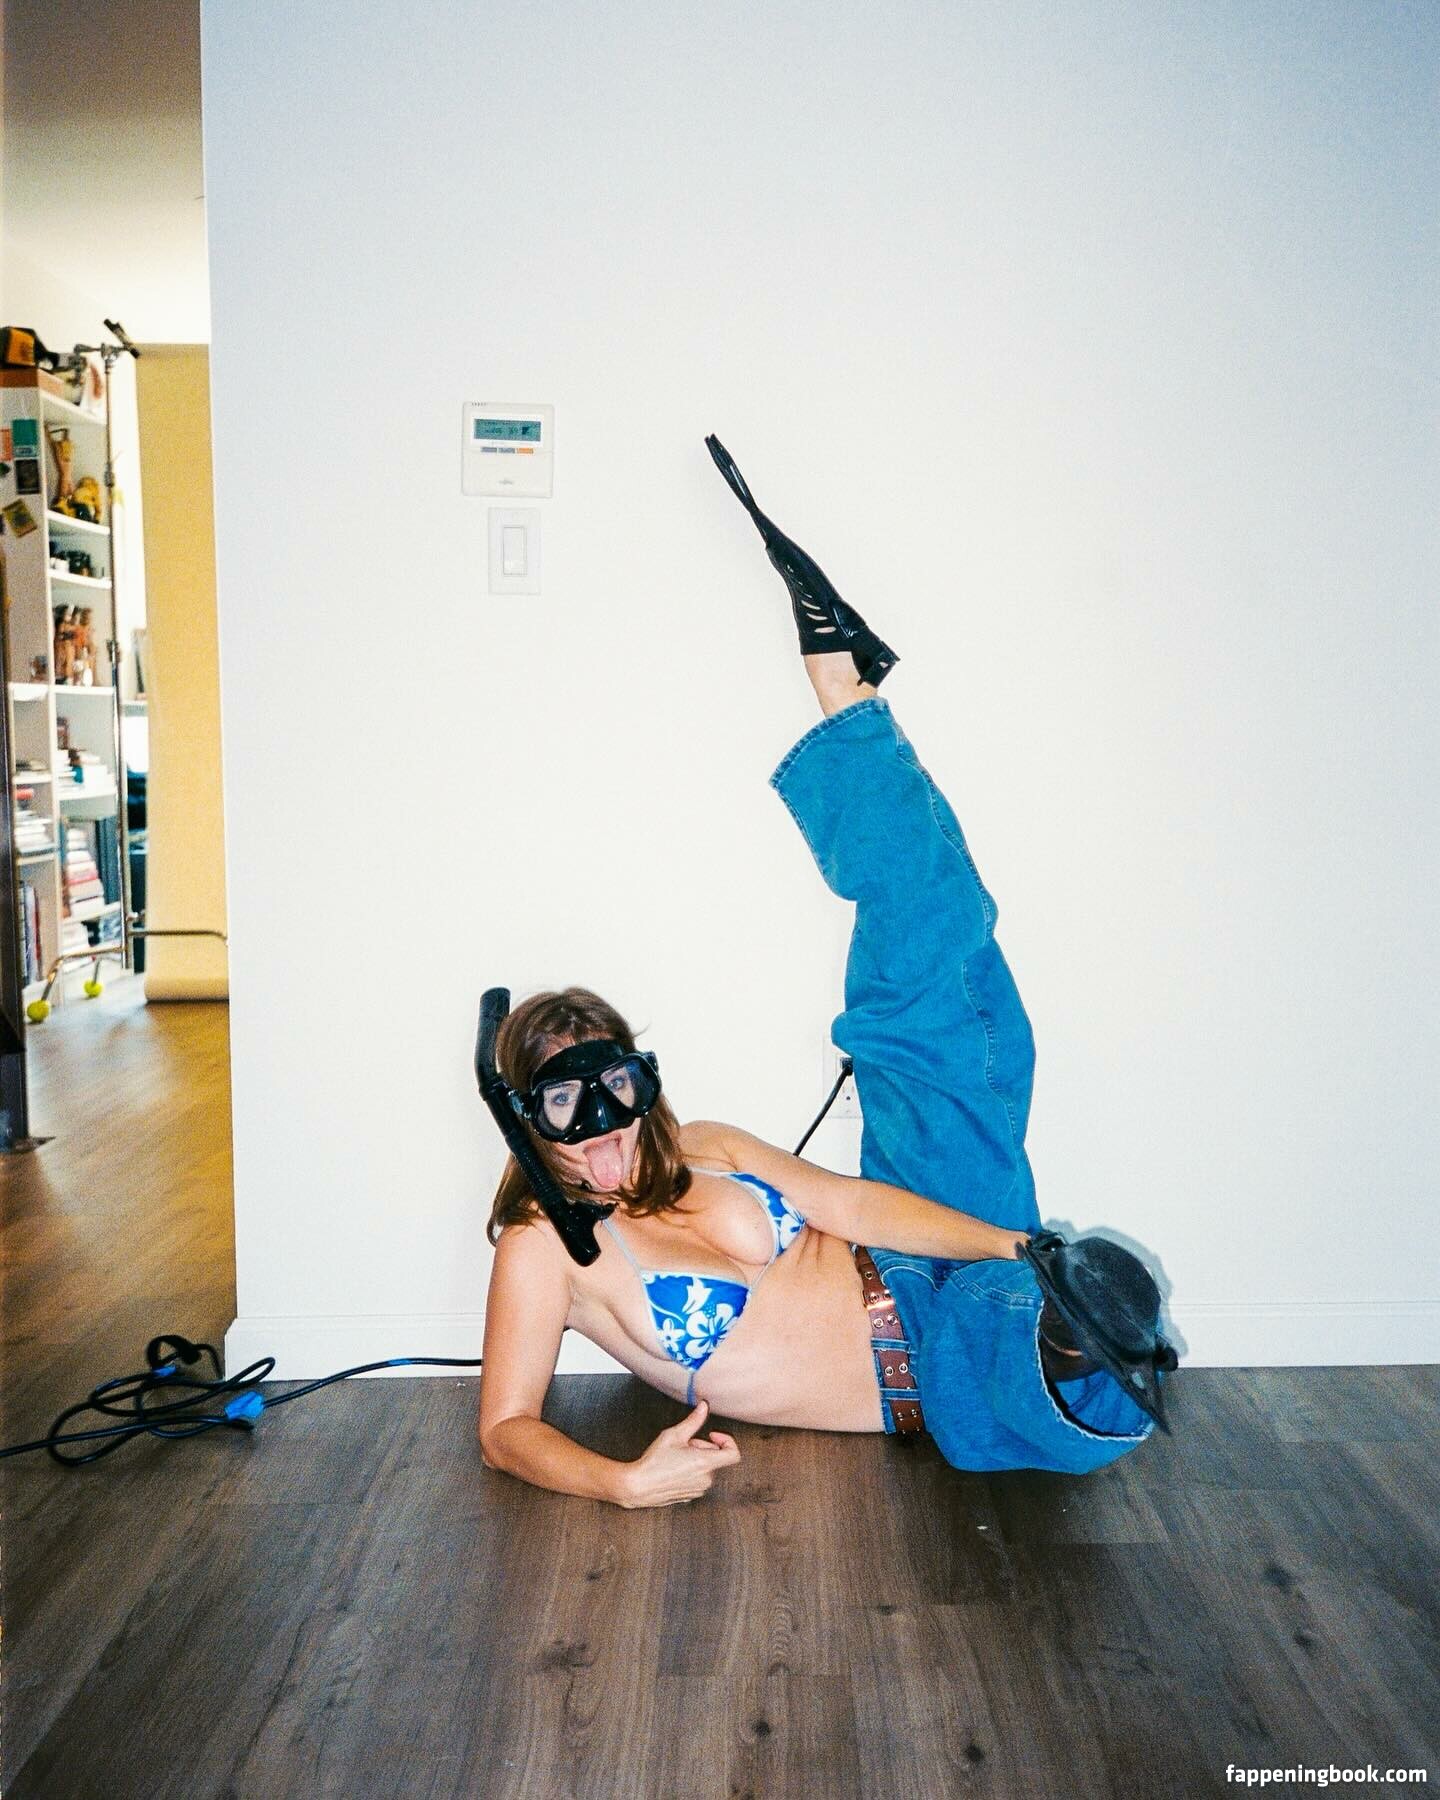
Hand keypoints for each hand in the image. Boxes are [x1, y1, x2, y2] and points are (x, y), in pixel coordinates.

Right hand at [618, 1400, 739, 1507]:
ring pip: (706, 1468)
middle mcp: (706, 1479)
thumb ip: (693, 1421)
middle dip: (702, 1446)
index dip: (727, 1440)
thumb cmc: (655, 1461)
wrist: (638, 1486)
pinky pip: (698, 1479)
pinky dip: (692, 1471)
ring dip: (697, 1459)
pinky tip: (674, 1468)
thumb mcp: (674, 1435)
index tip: (712, 1434)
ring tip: (677, 1456)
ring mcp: (699, 1490)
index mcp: (705, 1463)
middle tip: (683, 1444)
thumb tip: (704, 1407)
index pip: (733, 1454)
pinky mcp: (691, 1496)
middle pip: (715, 1457)